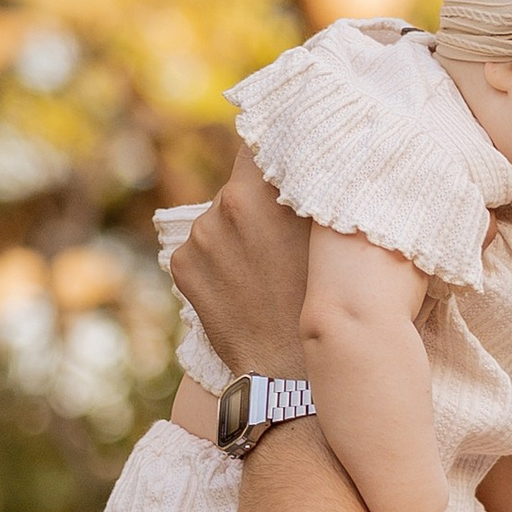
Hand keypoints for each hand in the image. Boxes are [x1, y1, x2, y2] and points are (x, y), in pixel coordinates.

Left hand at [172, 148, 312, 376]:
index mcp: (256, 190)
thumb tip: (306, 155)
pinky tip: (244, 284)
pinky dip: (220, 259)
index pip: (257, 142)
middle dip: (259, 200)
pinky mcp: (183, 266)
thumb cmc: (323, 297)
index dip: (273, 149)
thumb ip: (312, 187)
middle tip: (284, 233)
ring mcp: (198, 238)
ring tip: (267, 268)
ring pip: (221, 218)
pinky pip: (202, 247)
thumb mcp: (328, 234)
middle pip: (240, 185)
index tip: (284, 157)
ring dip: (239, 232)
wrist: (289, 369)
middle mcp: (221, 206)